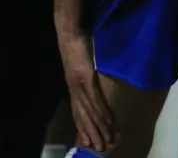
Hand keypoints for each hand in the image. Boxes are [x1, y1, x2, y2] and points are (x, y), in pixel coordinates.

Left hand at [56, 30, 115, 152]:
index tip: (90, 140)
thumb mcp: (79, 62)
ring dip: (98, 128)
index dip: (84, 127)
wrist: (69, 30)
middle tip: (100, 148)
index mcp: (72, 85)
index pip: (78, 111)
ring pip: (90, 112)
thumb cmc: (75, 42)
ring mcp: (80, 84)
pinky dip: (102, 112)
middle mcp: (74, 89)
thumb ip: (84, 72)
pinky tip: (108, 122)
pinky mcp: (86, 77)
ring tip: (106, 140)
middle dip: (91, 133)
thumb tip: (91, 79)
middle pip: (83, 117)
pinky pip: (96, 99)